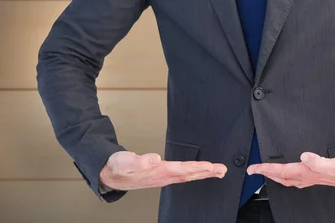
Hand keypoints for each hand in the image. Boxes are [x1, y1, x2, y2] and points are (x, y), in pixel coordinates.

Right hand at [99, 151, 226, 190]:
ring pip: (189, 175)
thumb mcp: (124, 161)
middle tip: (223, 170)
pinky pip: (184, 174)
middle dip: (207, 171)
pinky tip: (202, 171)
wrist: (111, 174)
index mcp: (157, 172)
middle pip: (190, 174)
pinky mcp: (163, 174)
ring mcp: (165, 177)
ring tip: (219, 171)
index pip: (181, 170)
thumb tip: (154, 158)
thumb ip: (138, 161)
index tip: (210, 166)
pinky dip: (196, 172)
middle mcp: (164, 176)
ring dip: (204, 173)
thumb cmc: (118, 167)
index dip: (196, 167)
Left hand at [247, 152, 334, 190]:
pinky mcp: (321, 174)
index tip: (253, 168)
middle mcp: (310, 176)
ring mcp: (315, 177)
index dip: (266, 169)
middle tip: (254, 170)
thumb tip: (304, 156)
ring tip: (267, 172)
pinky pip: (299, 176)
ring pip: (289, 178)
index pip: (282, 171)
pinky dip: (289, 174)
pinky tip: (292, 171)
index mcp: (310, 172)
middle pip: (282, 177)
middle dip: (266, 174)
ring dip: (276, 175)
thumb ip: (320, 162)